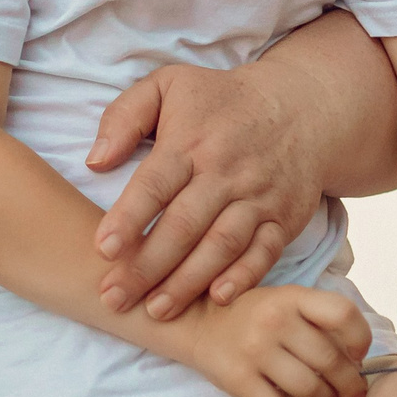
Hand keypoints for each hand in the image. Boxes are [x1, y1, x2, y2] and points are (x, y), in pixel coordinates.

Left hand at [89, 61, 325, 319]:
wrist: (302, 108)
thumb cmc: (220, 101)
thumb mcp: (167, 86)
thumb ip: (124, 117)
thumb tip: (94, 160)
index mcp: (190, 141)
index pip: (155, 184)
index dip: (129, 218)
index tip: (103, 249)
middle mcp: (225, 172)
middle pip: (183, 225)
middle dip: (146, 266)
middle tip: (114, 297)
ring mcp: (257, 197)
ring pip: (220, 245)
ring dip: (187, 282)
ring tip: (154, 310)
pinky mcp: (283, 218)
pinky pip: (264, 252)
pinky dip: (243, 278)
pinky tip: (217, 299)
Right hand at [176, 285, 369, 396]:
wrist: (195, 321)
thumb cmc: (252, 315)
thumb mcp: (283, 300)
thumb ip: (318, 320)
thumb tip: (359, 362)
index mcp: (290, 296)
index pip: (342, 314)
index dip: (361, 339)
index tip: (358, 355)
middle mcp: (273, 320)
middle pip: (331, 361)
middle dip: (350, 385)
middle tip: (352, 393)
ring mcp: (253, 350)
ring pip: (310, 390)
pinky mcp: (237, 379)